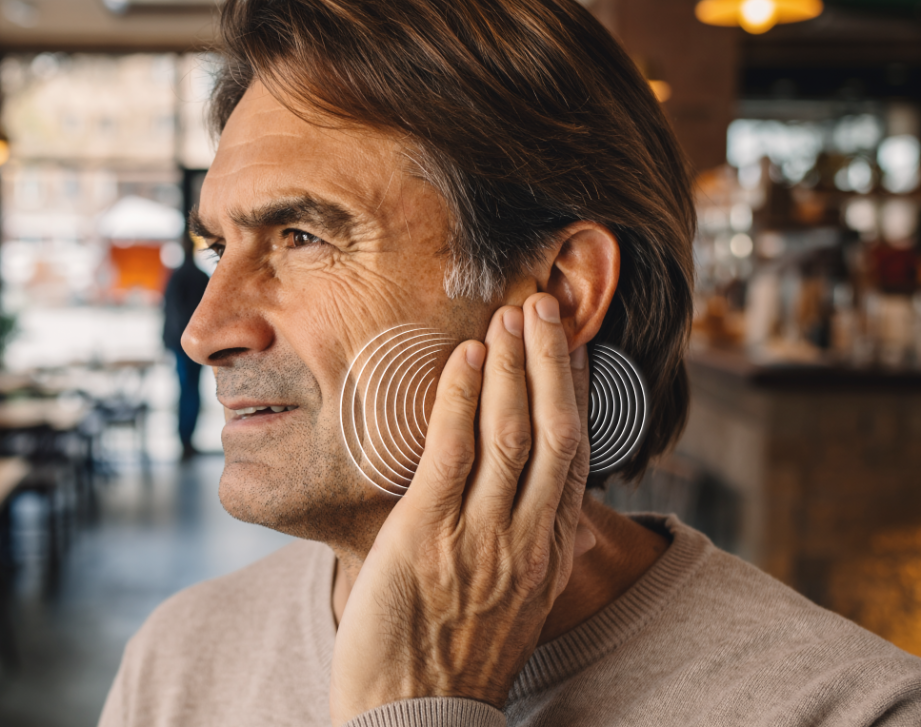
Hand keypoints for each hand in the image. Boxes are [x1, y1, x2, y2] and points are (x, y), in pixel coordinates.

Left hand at [329, 293, 591, 724]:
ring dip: (511, 366)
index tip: (572, 348)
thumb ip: (528, 549)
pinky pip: (452, 454)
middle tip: (545, 304)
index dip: (574, 394)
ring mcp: (479, 537)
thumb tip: (547, 510)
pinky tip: (464, 358)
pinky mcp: (426, 536)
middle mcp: (526, 540)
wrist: (414, 720)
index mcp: (548, 554)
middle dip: (551, 362)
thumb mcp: (513, 604)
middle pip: (554, 432)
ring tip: (510, 315)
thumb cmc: (453, 659)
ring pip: (510, 432)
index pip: (574, 458)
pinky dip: (459, 399)